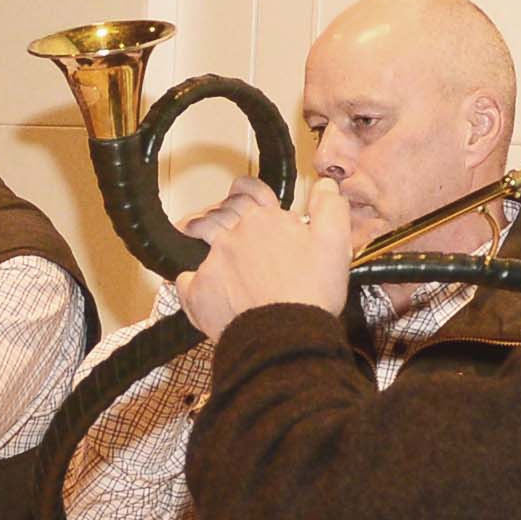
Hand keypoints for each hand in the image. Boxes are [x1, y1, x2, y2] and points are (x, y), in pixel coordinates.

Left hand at [175, 176, 352, 341]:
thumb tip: (325, 185)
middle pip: (222, 213)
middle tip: (220, 217)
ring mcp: (214, 262)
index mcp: (267, 221)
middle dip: (222, 212)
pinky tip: (195, 284)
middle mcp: (236, 236)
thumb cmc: (310, 293)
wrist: (285, 335)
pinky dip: (189, 280)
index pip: (250, 192)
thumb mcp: (334, 243)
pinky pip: (186, 280)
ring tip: (192, 231)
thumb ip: (330, 208)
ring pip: (198, 235)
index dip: (245, 190)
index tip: (239, 191)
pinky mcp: (199, 291)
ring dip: (196, 230)